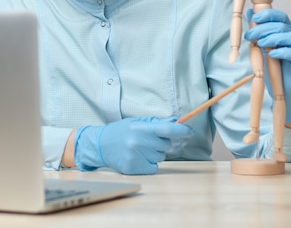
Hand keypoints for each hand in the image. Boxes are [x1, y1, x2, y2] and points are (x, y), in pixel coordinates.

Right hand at [73, 117, 193, 174]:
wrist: (100, 144)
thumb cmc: (121, 131)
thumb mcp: (137, 123)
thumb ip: (157, 123)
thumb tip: (176, 121)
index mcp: (141, 128)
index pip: (167, 130)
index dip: (182, 131)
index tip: (190, 132)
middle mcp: (139, 142)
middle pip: (165, 145)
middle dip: (161, 142)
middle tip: (147, 140)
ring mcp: (136, 156)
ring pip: (160, 157)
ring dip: (154, 154)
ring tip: (140, 149)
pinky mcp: (134, 168)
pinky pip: (153, 167)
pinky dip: (149, 164)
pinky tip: (138, 158)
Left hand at [245, 9, 290, 122]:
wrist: (281, 90)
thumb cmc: (270, 68)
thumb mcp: (259, 48)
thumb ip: (257, 32)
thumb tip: (249, 13)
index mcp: (284, 32)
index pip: (280, 16)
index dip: (268, 14)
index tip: (254, 18)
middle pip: (283, 25)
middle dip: (264, 28)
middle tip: (250, 35)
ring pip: (290, 36)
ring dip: (273, 38)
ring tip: (260, 44)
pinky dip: (282, 52)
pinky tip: (271, 54)